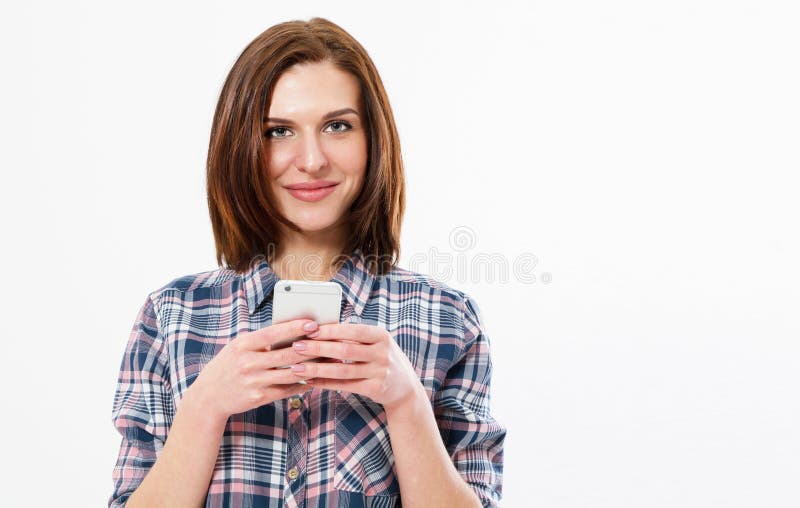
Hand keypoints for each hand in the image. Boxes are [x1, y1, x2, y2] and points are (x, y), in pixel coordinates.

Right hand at [187, 319, 319, 420]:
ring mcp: (254, 381)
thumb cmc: (228, 366)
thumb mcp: (238, 347)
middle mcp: (249, 362)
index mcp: (243, 345)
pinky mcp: (259, 397)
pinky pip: (286, 390)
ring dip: (312, 367)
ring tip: (329, 361)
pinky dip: (302, 384)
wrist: (209, 396)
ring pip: (290, 372)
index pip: (273, 333)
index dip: (294, 327)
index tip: (312, 323)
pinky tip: (314, 379)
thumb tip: (289, 329)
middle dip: (311, 347)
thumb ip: (260, 340)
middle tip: (330, 342)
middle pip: (286, 353)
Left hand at [288, 323, 423, 409]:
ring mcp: (380, 372)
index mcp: (381, 335)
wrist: (405, 388)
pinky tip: (310, 382)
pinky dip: (325, 383)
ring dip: (316, 369)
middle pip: (344, 350)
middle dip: (318, 348)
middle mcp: (382, 353)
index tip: (309, 330)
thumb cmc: (382, 359)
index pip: (352, 331)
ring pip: (342, 370)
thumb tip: (320, 329)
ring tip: (296, 368)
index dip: (330, 330)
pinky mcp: (375, 389)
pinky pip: (345, 385)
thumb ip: (355, 337)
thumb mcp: (377, 343)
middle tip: (296, 346)